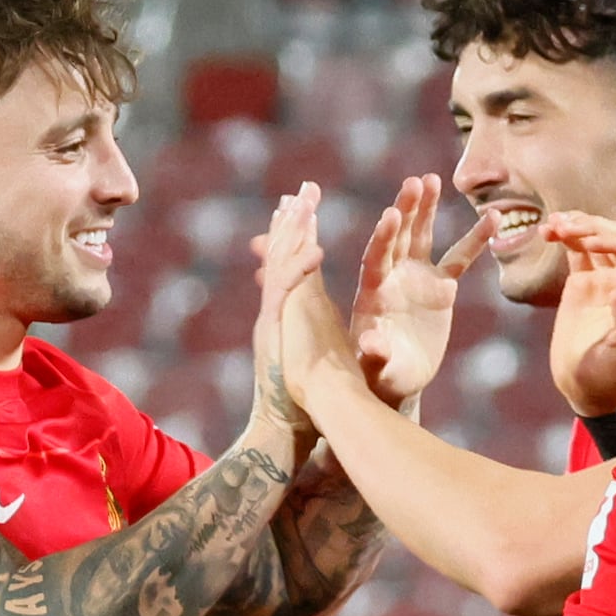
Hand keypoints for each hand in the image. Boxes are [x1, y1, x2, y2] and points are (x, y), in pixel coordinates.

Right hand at [243, 186, 330, 453]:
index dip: (296, 234)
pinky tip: (317, 248)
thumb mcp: (318, 356)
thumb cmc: (305, 403)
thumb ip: (321, 333)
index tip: (301, 207)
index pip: (292, 262)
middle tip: (302, 189)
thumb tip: (337, 318)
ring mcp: (277, 318)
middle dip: (293, 220)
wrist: (283, 426)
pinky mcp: (279, 331)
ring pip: (284, 265)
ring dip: (294, 232)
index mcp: (291, 311)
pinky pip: (292, 294)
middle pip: (285, 254)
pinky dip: (301, 270)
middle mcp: (280, 309)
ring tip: (304, 201)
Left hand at [350, 178, 479, 406]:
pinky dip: (475, 239)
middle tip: (415, 183)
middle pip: (397, 237)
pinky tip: (493, 217)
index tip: (391, 214)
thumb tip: (372, 342)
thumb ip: (375, 354)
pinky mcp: (440, 286)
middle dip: (405, 210)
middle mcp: (392, 277)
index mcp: (372, 293)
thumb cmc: (382, 376)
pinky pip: (460, 258)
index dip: (383, 238)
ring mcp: (416, 277)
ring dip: (426, 209)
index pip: (376, 259)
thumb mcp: (378, 369)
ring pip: (421, 236)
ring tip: (433, 179)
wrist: (399, 377)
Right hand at [539, 212, 615, 417]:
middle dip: (594, 227)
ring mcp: (607, 279)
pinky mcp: (584, 283)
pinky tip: (548, 231)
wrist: (588, 388)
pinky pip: (577, 252)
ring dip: (578, 226)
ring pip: (597, 239)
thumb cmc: (613, 377)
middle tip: (566, 227)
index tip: (590, 243)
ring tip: (553, 224)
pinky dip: (565, 238)